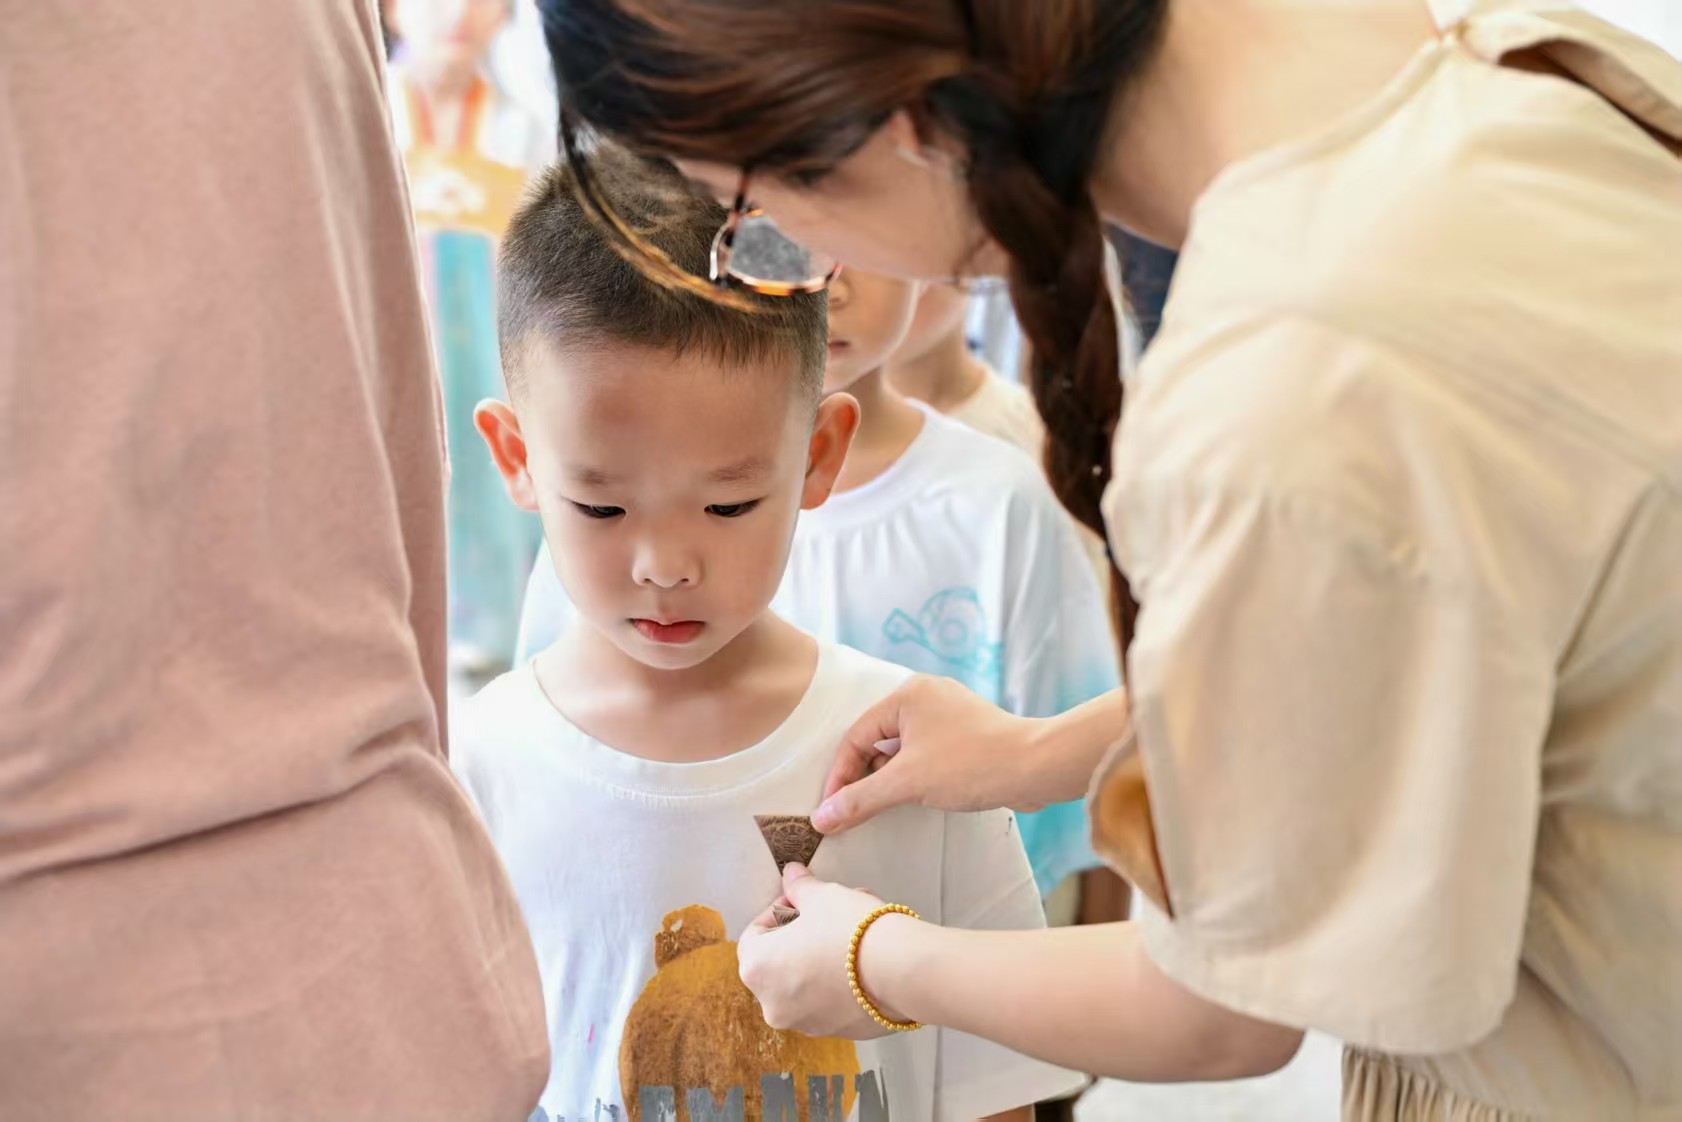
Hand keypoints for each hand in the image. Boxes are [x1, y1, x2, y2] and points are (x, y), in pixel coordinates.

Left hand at [738, 864, 908, 1038]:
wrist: (902, 971)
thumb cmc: (850, 929)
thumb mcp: (822, 895)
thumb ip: (799, 886)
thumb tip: (791, 874)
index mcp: (758, 970)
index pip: (754, 935)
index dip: (778, 911)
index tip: (802, 901)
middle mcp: (773, 1005)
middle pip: (780, 961)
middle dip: (804, 933)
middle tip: (829, 911)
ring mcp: (806, 1024)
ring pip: (807, 982)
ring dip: (822, 955)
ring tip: (854, 929)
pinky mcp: (838, 1033)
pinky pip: (830, 1001)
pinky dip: (840, 981)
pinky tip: (865, 959)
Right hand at [811, 675, 1044, 834]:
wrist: (1036, 767)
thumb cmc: (972, 764)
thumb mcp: (907, 783)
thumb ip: (860, 799)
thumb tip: (822, 818)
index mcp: (908, 694)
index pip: (857, 736)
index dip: (840, 774)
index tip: (831, 809)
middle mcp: (927, 697)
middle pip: (877, 740)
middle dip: (862, 776)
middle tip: (851, 811)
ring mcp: (948, 715)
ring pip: (901, 749)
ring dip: (887, 779)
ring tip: (878, 808)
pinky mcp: (965, 735)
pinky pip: (925, 754)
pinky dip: (912, 776)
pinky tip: (910, 799)